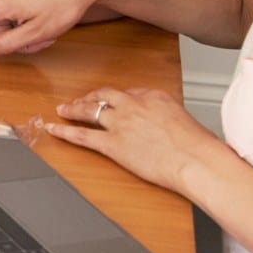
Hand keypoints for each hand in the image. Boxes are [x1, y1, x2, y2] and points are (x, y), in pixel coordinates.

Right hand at [0, 0, 104, 54]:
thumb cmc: (64, 3)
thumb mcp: (37, 32)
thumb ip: (8, 44)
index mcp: (0, 4)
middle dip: (11, 36)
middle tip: (40, 39)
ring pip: (3, 15)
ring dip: (21, 26)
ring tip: (48, 25)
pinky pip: (11, 4)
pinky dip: (24, 14)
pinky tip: (45, 11)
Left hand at [48, 85, 216, 194]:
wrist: (195, 159)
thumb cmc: (198, 146)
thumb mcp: (186, 122)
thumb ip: (170, 120)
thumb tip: (168, 129)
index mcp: (153, 96)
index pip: (129, 93)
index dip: (118, 99)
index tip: (114, 102)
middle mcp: (133, 104)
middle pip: (106, 96)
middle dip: (92, 97)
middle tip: (83, 99)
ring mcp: (120, 123)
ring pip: (90, 110)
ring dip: (74, 109)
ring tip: (64, 109)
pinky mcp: (112, 144)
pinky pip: (82, 135)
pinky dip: (65, 131)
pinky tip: (54, 128)